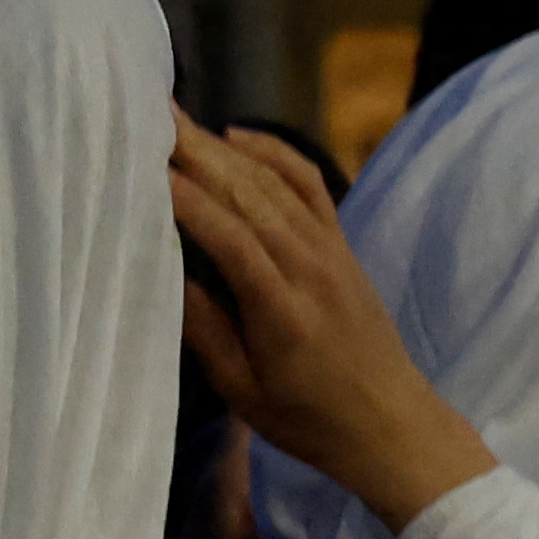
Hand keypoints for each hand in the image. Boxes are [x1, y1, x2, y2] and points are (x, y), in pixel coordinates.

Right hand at [166, 117, 497, 537]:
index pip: (231, 241)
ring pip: (275, 184)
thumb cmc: (309, 420)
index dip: (190, 202)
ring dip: (225, 148)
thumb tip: (173, 275)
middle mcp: (310, 269)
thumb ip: (208, 334)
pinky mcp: (342, 244)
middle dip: (199, 154)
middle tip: (152, 117)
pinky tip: (238, 136)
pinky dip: (275, 153)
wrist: (390, 422)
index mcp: (282, 314)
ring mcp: (331, 251)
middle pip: (250, 197)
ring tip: (179, 121)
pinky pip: (309, 184)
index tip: (148, 169)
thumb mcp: (245, 394)